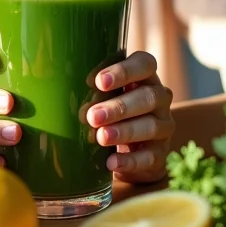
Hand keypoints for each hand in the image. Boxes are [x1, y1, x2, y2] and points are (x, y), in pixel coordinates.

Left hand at [86, 51, 173, 183]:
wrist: (131, 151)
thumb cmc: (111, 110)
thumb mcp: (104, 95)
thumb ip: (92, 89)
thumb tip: (61, 90)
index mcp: (146, 76)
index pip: (145, 64)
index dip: (124, 71)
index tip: (98, 81)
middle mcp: (160, 98)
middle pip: (147, 97)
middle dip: (119, 107)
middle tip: (92, 116)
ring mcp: (164, 126)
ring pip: (150, 126)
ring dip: (124, 131)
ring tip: (101, 138)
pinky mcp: (161, 154)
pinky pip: (150, 157)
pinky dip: (130, 160)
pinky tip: (112, 162)